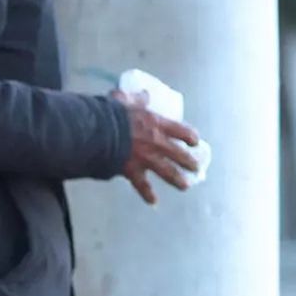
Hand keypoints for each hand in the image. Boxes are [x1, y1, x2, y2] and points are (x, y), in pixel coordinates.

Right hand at [113, 90, 201, 204]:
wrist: (99, 131)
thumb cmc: (111, 114)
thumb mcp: (125, 100)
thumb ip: (137, 98)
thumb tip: (145, 94)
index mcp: (156, 124)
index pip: (181, 131)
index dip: (190, 137)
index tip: (195, 142)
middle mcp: (156, 143)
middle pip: (178, 154)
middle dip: (189, 162)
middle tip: (196, 167)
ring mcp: (146, 158)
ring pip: (167, 171)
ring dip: (178, 180)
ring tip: (185, 186)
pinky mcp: (133, 170)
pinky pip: (142, 185)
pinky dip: (147, 194)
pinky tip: (153, 202)